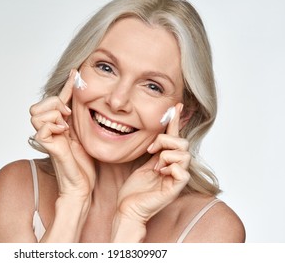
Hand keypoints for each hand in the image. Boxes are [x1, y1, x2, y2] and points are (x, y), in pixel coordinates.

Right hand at [30, 70, 94, 198]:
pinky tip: (63, 132)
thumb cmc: (83, 163)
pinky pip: (41, 127)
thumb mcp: (83, 133)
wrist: (81, 184)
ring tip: (66, 125)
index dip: (66, 85)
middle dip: (55, 103)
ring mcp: (46, 137)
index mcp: (57, 125)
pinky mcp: (47, 146)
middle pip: (38, 105)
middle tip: (69, 114)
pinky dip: (53, 125)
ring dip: (54, 114)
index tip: (76, 73)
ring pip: (37, 112)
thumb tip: (83, 99)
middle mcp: (48, 129)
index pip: (56, 99)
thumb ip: (78, 117)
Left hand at [116, 103, 190, 223]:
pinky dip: (169, 168)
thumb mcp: (143, 162)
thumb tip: (155, 135)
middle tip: (151, 150)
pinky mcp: (175, 189)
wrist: (127, 207)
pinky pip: (182, 171)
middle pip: (183, 143)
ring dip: (165, 155)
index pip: (176, 137)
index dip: (176, 120)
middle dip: (166, 141)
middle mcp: (176, 168)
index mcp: (168, 161)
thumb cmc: (134, 189)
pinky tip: (159, 173)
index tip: (177, 104)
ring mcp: (177, 179)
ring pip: (184, 154)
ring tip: (155, 166)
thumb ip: (153, 151)